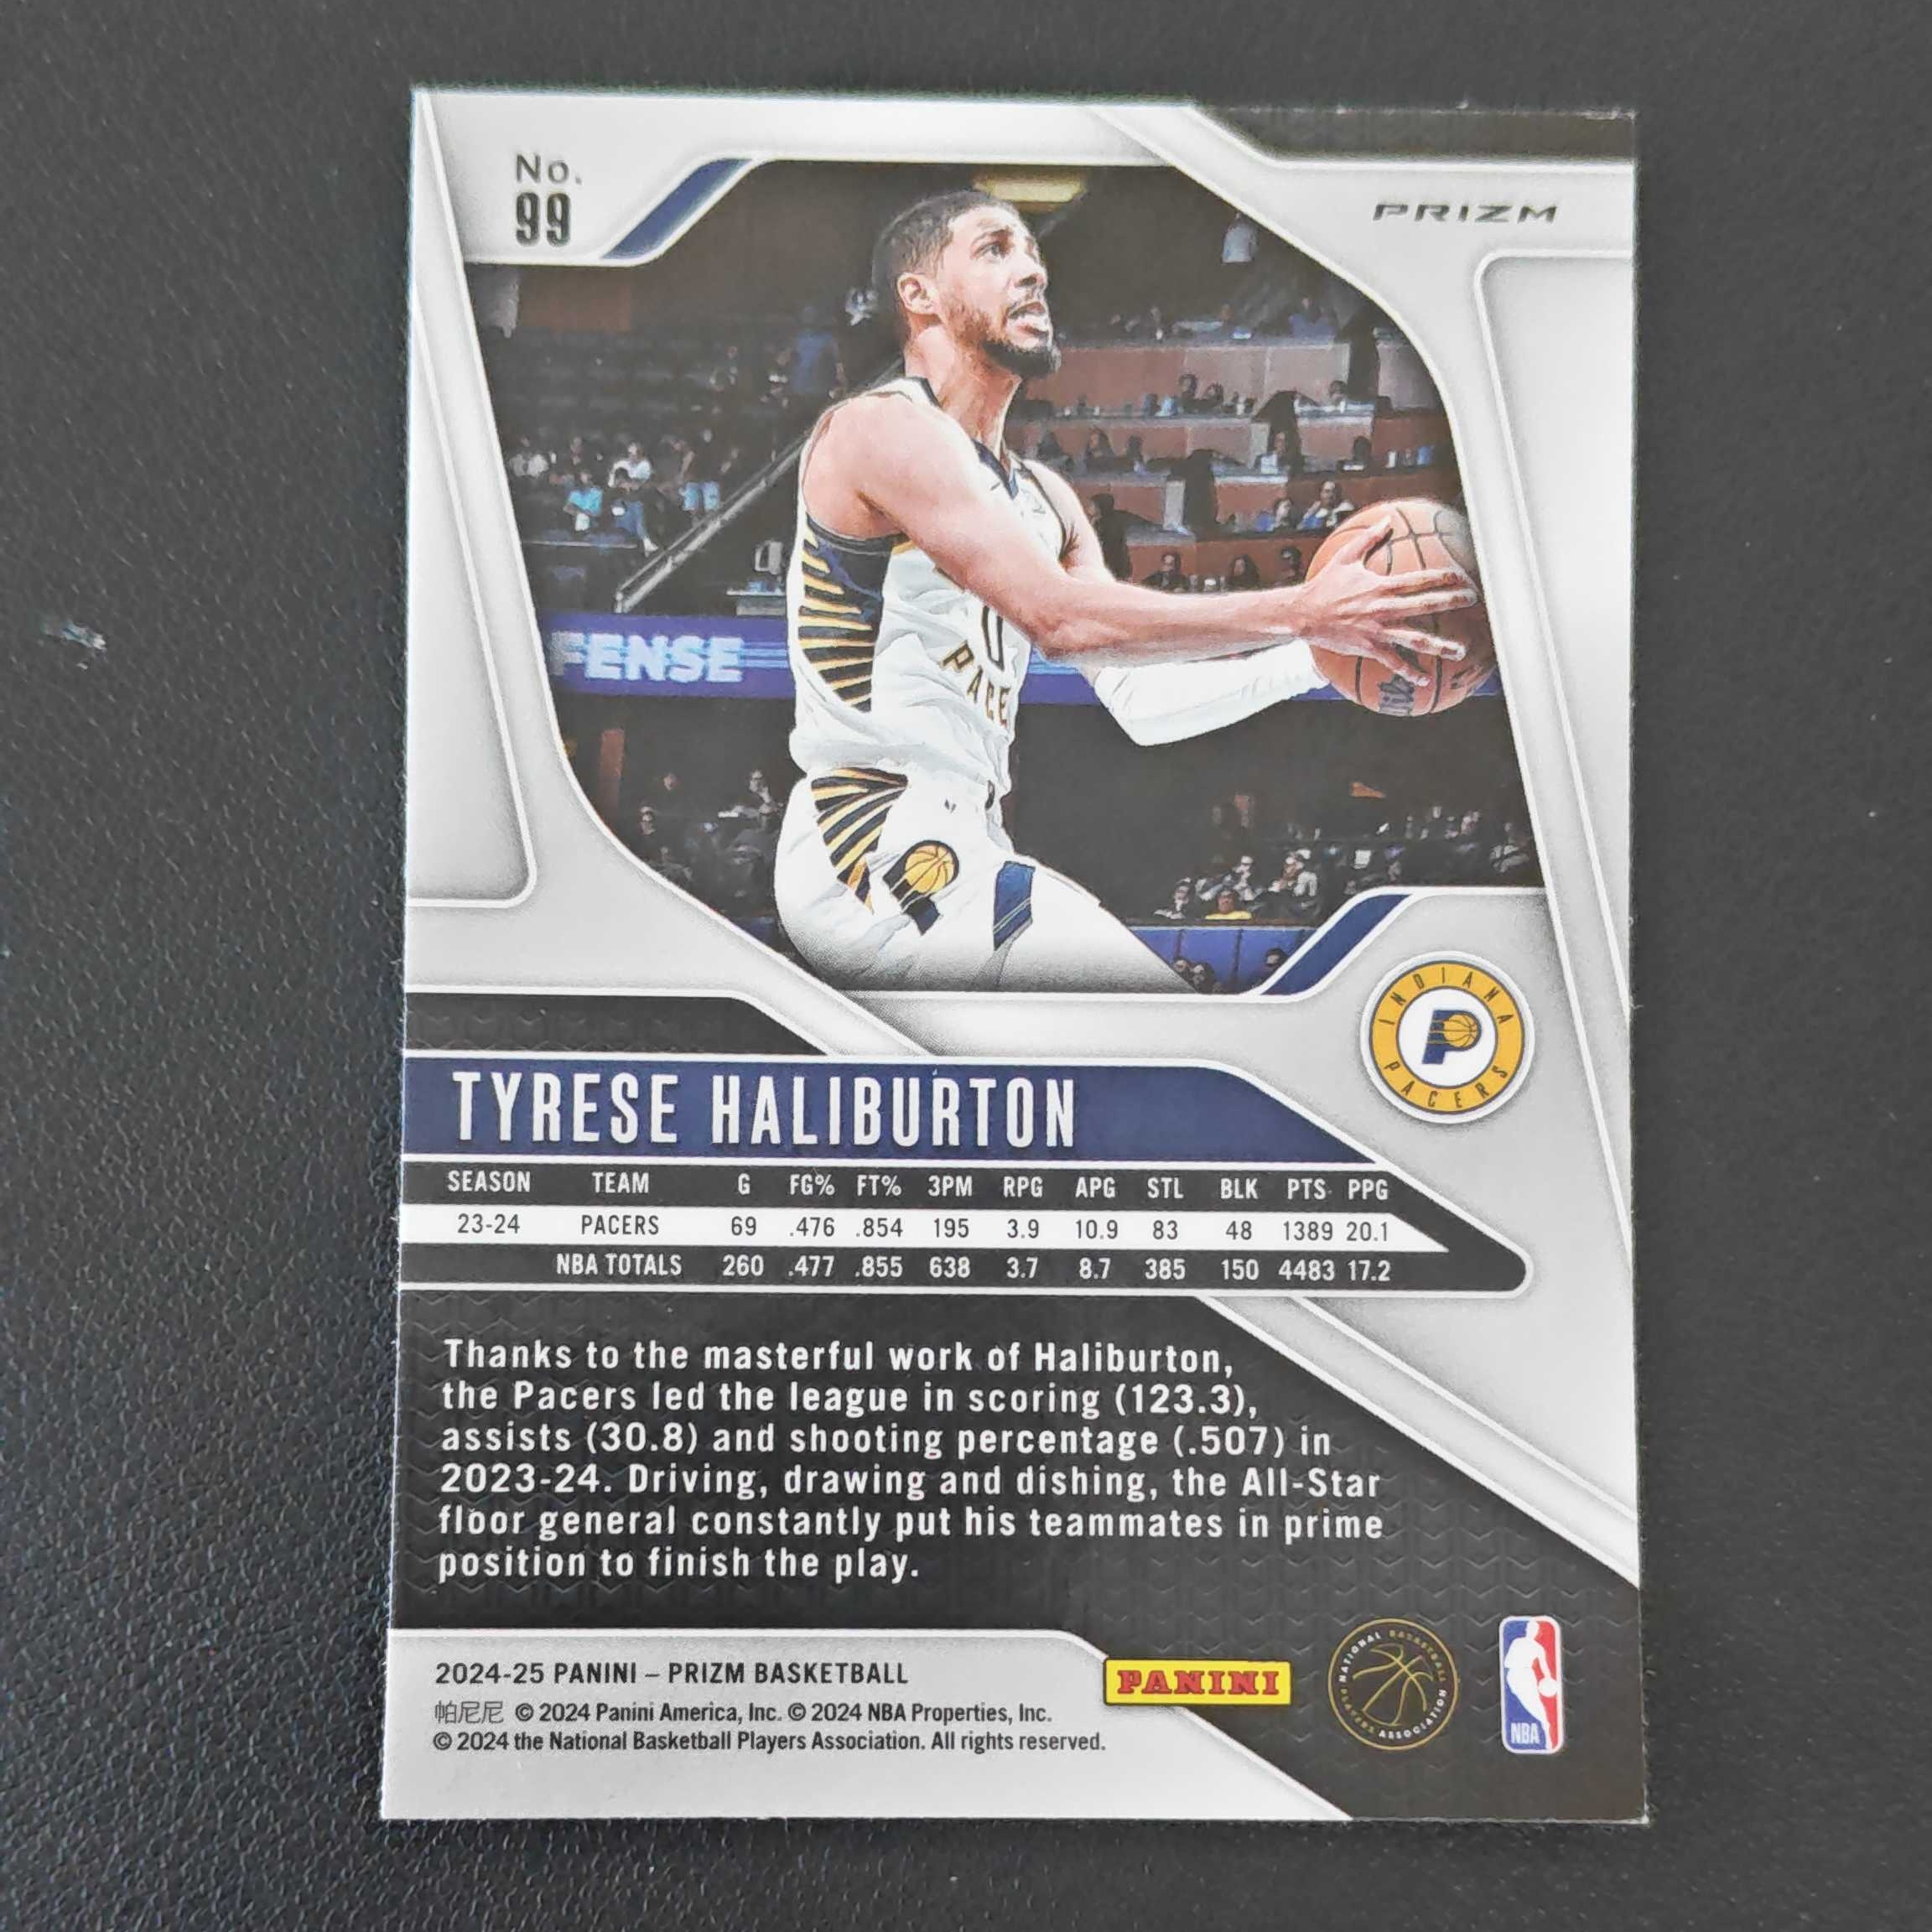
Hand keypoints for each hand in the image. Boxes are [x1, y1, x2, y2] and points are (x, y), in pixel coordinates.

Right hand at [1278, 519, 1476, 682]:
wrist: (1303, 614)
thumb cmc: (1324, 585)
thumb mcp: (1346, 557)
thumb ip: (1369, 538)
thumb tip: (1388, 520)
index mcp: (1381, 586)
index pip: (1420, 579)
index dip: (1443, 576)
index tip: (1462, 575)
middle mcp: (1384, 608)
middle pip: (1425, 605)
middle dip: (1452, 602)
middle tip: (1472, 600)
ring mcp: (1378, 629)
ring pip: (1415, 639)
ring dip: (1440, 646)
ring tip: (1459, 651)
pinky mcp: (1369, 647)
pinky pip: (1394, 661)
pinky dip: (1410, 672)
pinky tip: (1425, 680)